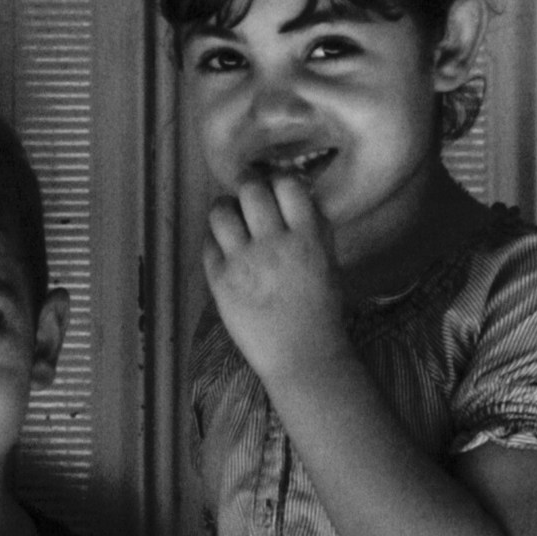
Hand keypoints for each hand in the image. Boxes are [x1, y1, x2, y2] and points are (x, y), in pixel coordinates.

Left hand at [203, 169, 347, 395]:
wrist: (303, 356)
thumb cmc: (321, 310)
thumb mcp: (328, 261)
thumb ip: (314, 226)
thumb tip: (295, 192)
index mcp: (307, 238)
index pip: (288, 184)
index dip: (279, 179)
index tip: (276, 186)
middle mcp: (274, 244)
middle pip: (251, 190)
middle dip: (248, 184)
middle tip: (248, 191)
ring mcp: (244, 263)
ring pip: (221, 211)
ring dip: (225, 207)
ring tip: (230, 215)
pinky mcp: (221, 282)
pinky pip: (208, 243)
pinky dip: (214, 238)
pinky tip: (224, 245)